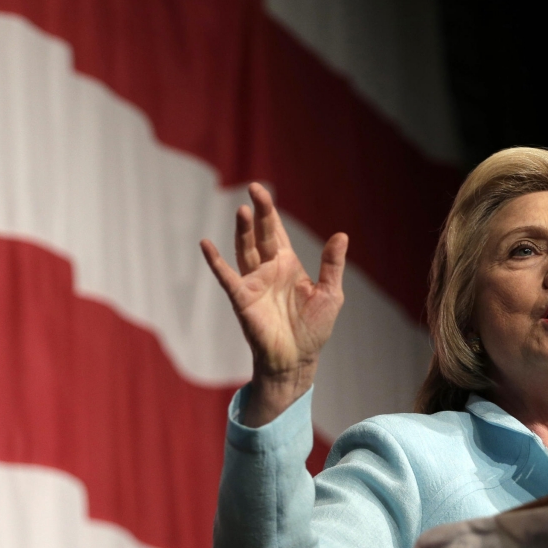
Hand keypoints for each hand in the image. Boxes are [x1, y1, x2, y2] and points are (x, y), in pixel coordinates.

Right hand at [201, 183, 347, 425]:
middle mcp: (268, 269)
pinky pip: (226, 277)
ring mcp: (253, 283)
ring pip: (245, 250)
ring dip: (243, 231)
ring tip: (242, 211)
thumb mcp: (330, 293)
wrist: (297, 359)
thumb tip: (341, 235)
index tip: (261, 190)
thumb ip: (332, 265)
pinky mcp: (242, 299)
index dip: (270, 212)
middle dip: (259, 212)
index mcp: (287, 265)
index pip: (276, 232)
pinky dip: (215, 261)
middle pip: (261, 234)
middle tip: (254, 189)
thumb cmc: (313, 329)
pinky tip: (206, 245)